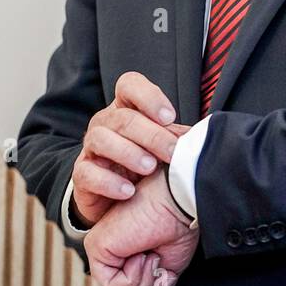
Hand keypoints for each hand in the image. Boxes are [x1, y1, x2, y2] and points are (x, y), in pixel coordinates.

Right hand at [71, 71, 189, 227]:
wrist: (116, 200)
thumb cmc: (145, 165)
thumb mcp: (162, 147)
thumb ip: (177, 136)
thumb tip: (203, 134)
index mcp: (125, 108)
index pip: (129, 85)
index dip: (149, 96)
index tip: (169, 117)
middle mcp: (105, 123)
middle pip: (122, 117)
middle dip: (151, 134)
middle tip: (172, 152)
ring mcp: (90, 148)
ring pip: (101, 139)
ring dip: (128, 153)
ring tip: (149, 168)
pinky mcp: (81, 175)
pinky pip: (88, 173)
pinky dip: (109, 182)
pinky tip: (128, 192)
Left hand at [85, 168, 199, 285]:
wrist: (179, 200)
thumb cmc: (178, 225)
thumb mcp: (167, 269)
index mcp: (126, 255)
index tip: (164, 268)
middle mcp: (109, 253)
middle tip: (158, 259)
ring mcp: (101, 250)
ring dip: (144, 281)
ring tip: (151, 253)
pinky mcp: (97, 247)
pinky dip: (135, 276)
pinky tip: (141, 252)